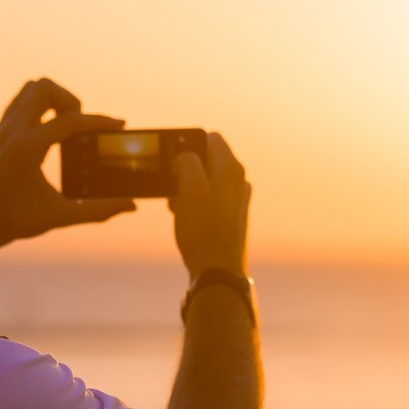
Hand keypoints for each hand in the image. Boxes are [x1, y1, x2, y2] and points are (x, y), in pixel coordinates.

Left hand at [0, 78, 136, 246]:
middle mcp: (13, 131)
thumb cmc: (16, 220)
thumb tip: (130, 206)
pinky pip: (21, 102)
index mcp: (27, 148)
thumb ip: (98, 211)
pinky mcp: (0, 132)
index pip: (70, 120)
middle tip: (80, 124)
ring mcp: (3, 129)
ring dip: (53, 99)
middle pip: (44, 88)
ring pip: (30, 89)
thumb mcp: (60, 217)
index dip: (99, 121)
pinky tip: (50, 131)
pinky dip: (40, 108)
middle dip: (70, 100)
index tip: (119, 124)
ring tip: (66, 124)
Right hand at [169, 132, 250, 281]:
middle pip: (207, 159)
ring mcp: (234, 199)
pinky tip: (182, 217)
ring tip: (175, 204)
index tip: (172, 156)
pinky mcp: (228, 216)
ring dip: (186, 187)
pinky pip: (207, 198)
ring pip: (205, 180)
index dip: (188, 143)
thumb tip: (185, 155)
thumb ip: (187, 162)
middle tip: (171, 184)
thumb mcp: (189, 188)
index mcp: (231, 168)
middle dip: (185, 168)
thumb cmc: (203, 230)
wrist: (217, 270)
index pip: (211, 138)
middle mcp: (237, 180)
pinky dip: (192, 202)